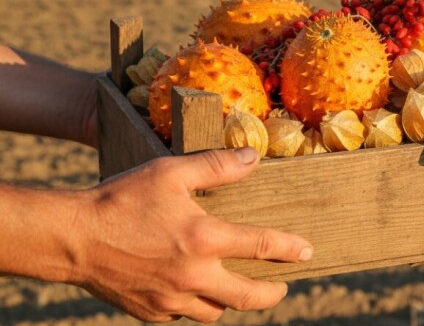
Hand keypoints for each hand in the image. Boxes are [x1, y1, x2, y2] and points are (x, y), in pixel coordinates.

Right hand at [72, 147, 312, 322]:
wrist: (71, 238)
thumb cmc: (121, 200)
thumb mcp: (170, 172)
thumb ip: (216, 166)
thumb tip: (252, 157)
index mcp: (204, 239)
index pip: (263, 246)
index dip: (290, 249)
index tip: (307, 252)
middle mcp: (193, 275)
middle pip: (249, 297)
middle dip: (273, 293)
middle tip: (282, 287)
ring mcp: (171, 299)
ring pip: (217, 311)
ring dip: (232, 300)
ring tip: (238, 287)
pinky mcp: (151, 312)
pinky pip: (185, 315)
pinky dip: (197, 305)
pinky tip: (196, 290)